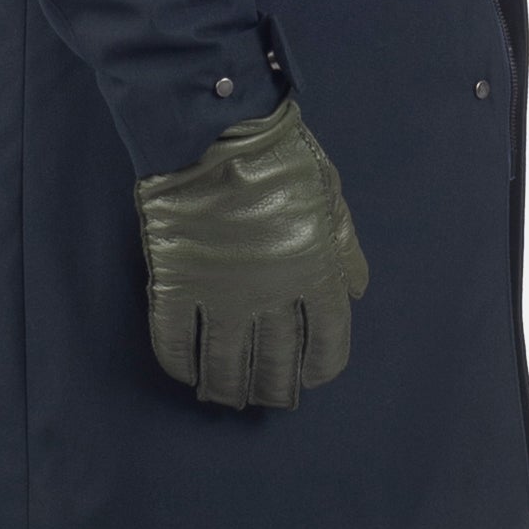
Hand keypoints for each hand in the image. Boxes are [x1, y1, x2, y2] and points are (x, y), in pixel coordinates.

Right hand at [134, 98, 369, 411]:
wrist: (215, 130)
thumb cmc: (282, 157)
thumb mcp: (331, 198)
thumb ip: (342, 250)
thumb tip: (354, 292)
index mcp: (317, 277)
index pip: (327, 346)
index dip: (319, 367)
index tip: (309, 374)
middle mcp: (273, 299)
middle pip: (277, 365)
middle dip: (275, 389)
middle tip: (268, 398)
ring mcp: (221, 296)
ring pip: (226, 364)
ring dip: (228, 388)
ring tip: (227, 398)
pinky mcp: (176, 286)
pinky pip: (175, 342)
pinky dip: (181, 364)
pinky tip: (187, 374)